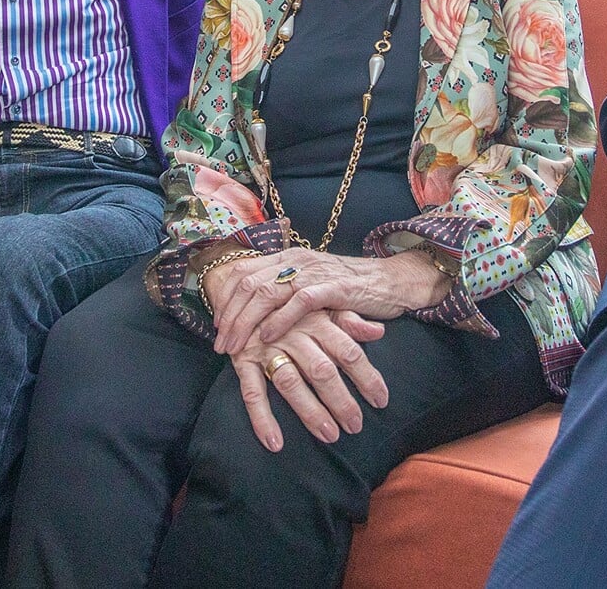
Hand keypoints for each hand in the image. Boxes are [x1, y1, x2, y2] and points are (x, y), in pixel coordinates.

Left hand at [207, 247, 449, 354]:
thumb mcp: (310, 285)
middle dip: (229, 316)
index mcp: (287, 258)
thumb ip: (284, 291)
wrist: (390, 281)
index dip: (224, 300)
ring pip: (266, 292)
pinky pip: (297, 302)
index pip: (242, 273)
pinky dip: (278, 321)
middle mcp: (295, 260)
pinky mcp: (332, 287)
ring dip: (245, 322)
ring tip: (235, 347)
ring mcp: (313, 272)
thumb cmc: (348, 289)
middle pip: (247, 284)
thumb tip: (252, 313)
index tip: (216, 327)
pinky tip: (267, 338)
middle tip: (220, 344)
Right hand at [233, 309, 388, 450]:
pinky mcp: (243, 361)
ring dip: (310, 411)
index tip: (381, 400)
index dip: (366, 376)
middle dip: (341, 400)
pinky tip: (275, 442)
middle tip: (356, 426)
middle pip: (321, 370)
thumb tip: (379, 331)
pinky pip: (252, 392)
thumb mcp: (321, 306)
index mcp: (317, 321)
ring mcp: (267, 348)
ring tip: (330, 435)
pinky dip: (262, 418)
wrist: (241, 290)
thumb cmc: (290, 306)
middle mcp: (294, 334)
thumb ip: (350, 321)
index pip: (347, 351)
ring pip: (290, 382)